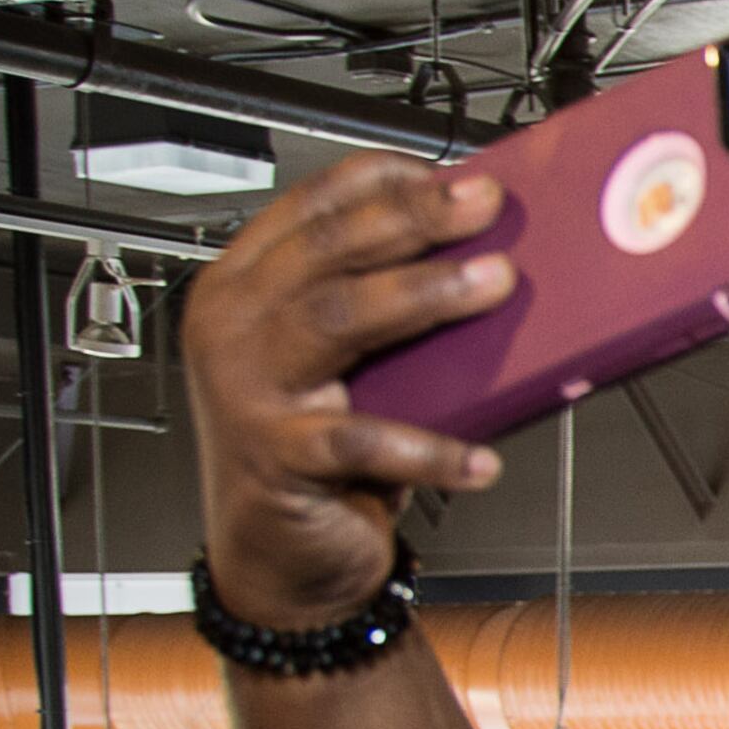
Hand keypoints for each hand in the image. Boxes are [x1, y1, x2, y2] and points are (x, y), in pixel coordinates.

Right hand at [184, 153, 514, 629]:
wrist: (279, 555)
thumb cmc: (320, 452)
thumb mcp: (351, 366)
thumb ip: (389, 314)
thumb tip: (484, 261)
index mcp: (245, 286)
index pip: (309, 206)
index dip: (382, 182)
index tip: (452, 173)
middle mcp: (234, 325)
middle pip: (328, 249)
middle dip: (415, 221)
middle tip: (486, 210)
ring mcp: (248, 388)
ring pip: (338, 316)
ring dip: (425, 296)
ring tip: (494, 284)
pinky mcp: (276, 456)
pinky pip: (362, 440)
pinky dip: (430, 448)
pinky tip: (480, 458)